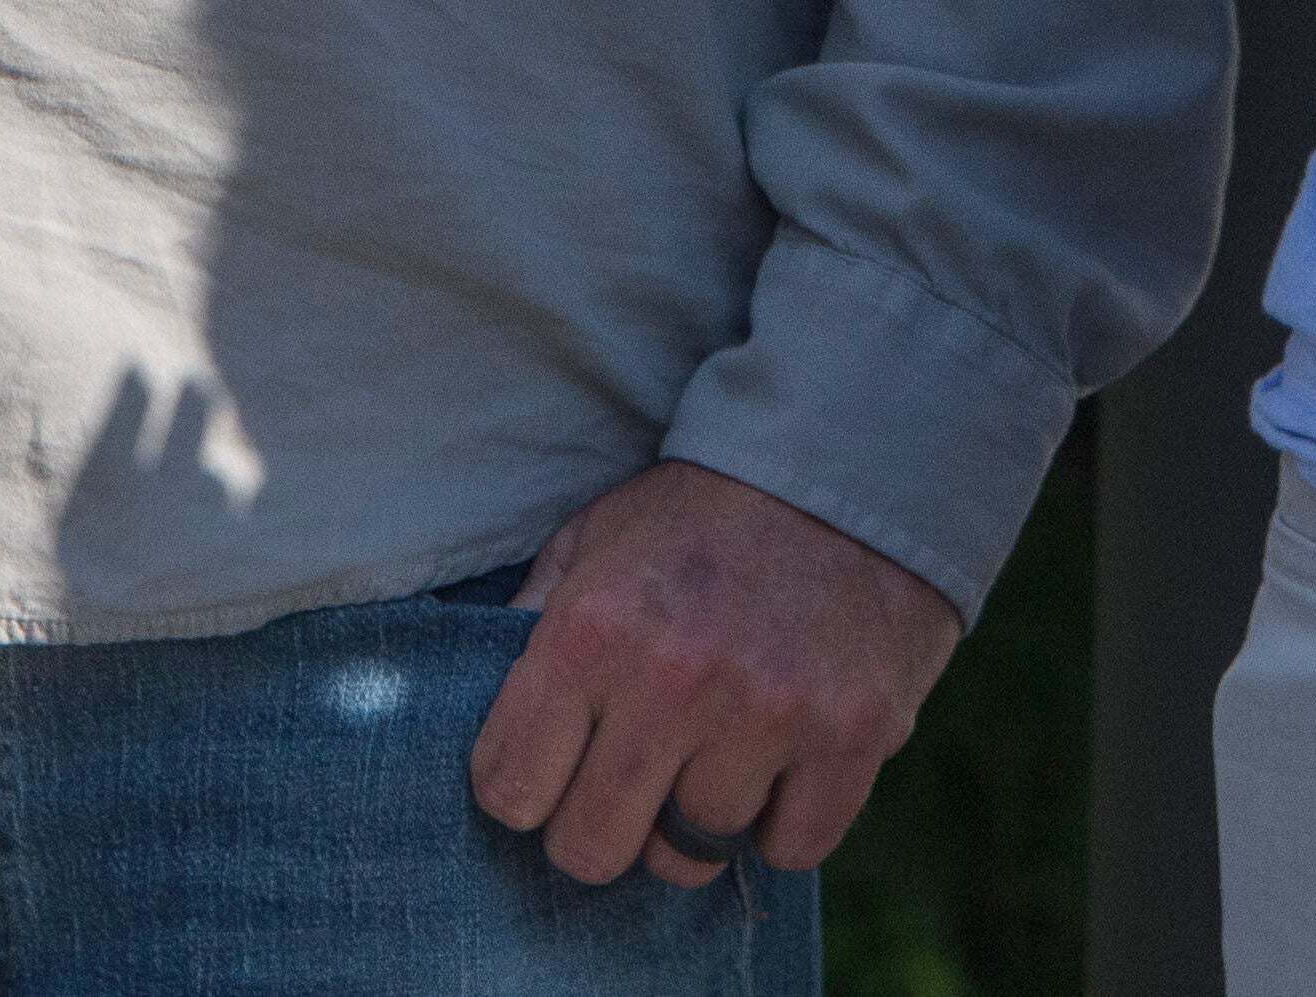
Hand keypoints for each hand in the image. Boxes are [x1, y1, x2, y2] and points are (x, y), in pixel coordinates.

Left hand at [469, 459, 961, 887]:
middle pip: (591, 850)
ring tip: (720, 748)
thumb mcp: (592, 541)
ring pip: (692, 857)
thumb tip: (460, 711)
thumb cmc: (704, 514)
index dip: (527, 785)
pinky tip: (785, 761)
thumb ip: (530, 628)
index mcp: (592, 631)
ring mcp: (771, 712)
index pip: (508, 792)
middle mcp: (675, 679)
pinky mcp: (855, 734)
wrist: (854, 457)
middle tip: (638, 774)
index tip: (562, 760)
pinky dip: (783, 821)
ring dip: (698, 817)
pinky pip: (791, 849)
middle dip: (604, 822)